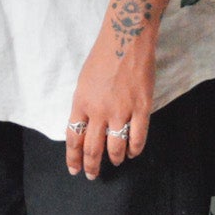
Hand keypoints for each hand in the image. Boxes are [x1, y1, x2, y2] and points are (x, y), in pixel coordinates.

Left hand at [65, 24, 156, 179]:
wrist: (125, 39)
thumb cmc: (102, 57)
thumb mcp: (84, 82)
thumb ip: (84, 106)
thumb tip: (85, 127)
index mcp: (81, 103)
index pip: (73, 138)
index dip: (73, 157)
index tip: (75, 169)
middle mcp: (99, 111)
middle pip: (92, 148)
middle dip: (91, 165)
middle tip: (92, 174)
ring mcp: (121, 111)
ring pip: (115, 147)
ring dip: (114, 159)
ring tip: (115, 162)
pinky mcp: (141, 108)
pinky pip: (137, 138)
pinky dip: (134, 150)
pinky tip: (132, 152)